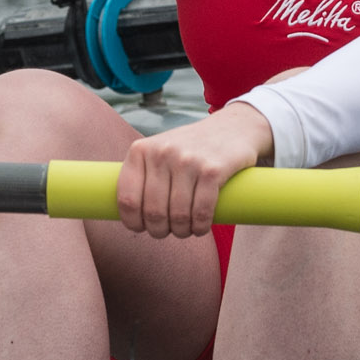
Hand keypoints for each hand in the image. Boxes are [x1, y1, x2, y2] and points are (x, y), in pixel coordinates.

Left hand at [118, 105, 273, 237]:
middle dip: (160, 230)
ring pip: (178, 216)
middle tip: (168, 231)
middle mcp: (162, 153)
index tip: (141, 228)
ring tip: (186, 230)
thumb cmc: (190, 148)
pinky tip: (201, 227)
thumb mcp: (159, 150)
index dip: (132, 222)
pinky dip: (200, 227)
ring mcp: (187, 160)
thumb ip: (142, 174)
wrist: (233, 127)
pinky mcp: (213, 170)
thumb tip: (127, 214)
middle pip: (153, 212)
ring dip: (182, 231)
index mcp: (141, 150)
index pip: (127, 198)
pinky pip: (201, 212)